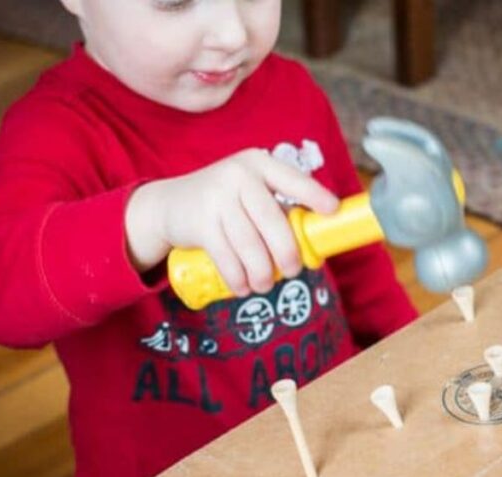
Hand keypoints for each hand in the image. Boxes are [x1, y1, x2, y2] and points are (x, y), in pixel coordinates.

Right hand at [125, 148, 338, 295]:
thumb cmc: (224, 202)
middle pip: (272, 220)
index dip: (314, 195)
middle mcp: (238, 175)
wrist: (168, 205)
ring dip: (262, 273)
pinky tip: (243, 287)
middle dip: (287, 252)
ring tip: (265, 285)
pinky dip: (238, 278)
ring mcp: (216, 197)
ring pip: (250, 244)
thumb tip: (315, 239)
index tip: (333, 210)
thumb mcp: (248, 192)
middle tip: (294, 271)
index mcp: (259, 164)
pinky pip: (227, 257)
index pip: (292, 179)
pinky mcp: (200, 222)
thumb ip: (277, 207)